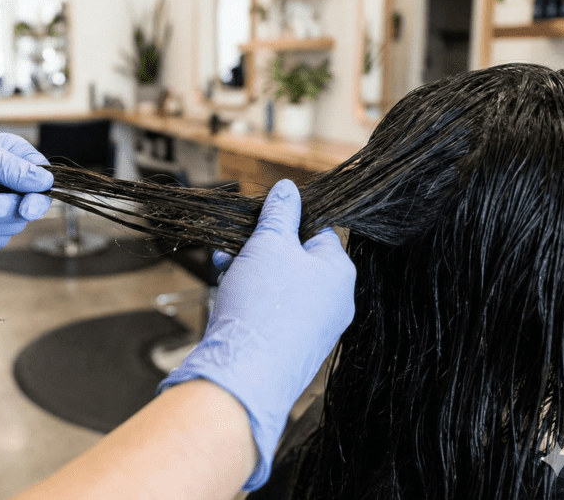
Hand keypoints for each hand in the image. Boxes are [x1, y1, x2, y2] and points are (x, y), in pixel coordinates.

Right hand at [158, 179, 355, 489]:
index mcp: (340, 273)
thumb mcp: (268, 245)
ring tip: (224, 267)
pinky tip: (227, 294)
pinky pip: (273, 313)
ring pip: (281, 287)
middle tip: (234, 244)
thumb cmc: (263, 307)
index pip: (318, 232)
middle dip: (261, 249)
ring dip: (251, 272)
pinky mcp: (291, 349)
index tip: (258, 221)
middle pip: (297, 260)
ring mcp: (314, 329)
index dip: (285, 222)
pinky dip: (252, 300)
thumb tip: (288, 189)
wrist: (244, 375)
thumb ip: (279, 214)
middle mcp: (335, 303)